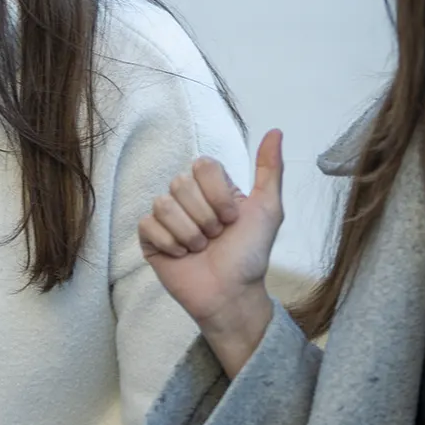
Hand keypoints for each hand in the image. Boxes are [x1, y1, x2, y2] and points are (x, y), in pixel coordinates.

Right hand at [138, 129, 286, 377]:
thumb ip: (270, 169)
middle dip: (205, 217)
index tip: (232, 218)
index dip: (218, 194)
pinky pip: (148, 225)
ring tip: (201, 249)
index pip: (203, 165)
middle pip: (180, 183)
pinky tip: (182, 256)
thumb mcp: (268, 210)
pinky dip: (170, 244)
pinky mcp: (149, 238)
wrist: (231, 293)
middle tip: (216, 237)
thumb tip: (276, 131)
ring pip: (163, 204)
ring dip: (189, 233)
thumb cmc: (250, 254)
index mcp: (213, 186)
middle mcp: (188, 197)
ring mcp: (167, 217)